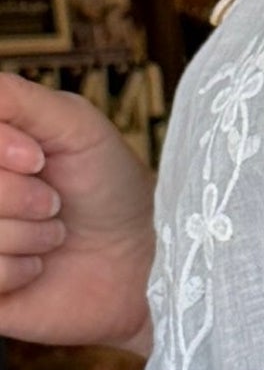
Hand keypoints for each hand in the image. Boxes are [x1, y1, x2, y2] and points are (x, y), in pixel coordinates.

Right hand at [0, 73, 156, 354]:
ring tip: (54, 235)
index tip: (37, 159)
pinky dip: (17, 272)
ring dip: (25, 234)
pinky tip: (39, 269)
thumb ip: (15, 97)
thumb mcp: (75, 124)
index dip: (1, 149)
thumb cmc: (110, 186)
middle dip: (18, 194)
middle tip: (54, 202)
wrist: (144, 261)